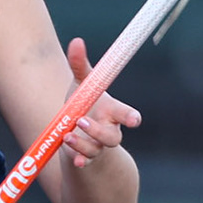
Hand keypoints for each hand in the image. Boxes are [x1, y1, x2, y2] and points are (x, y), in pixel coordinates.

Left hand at [63, 37, 140, 168]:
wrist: (78, 135)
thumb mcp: (82, 86)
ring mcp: (96, 147)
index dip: (130, 117)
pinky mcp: (84, 158)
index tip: (134, 120)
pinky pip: (84, 162)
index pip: (125, 114)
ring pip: (96, 149)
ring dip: (83, 144)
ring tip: (67, 135)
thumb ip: (80, 65)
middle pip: (112, 136)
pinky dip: (79, 160)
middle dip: (99, 131)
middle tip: (82, 121)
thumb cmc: (84, 106)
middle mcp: (108, 131)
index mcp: (111, 112)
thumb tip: (76, 41)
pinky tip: (73, 160)